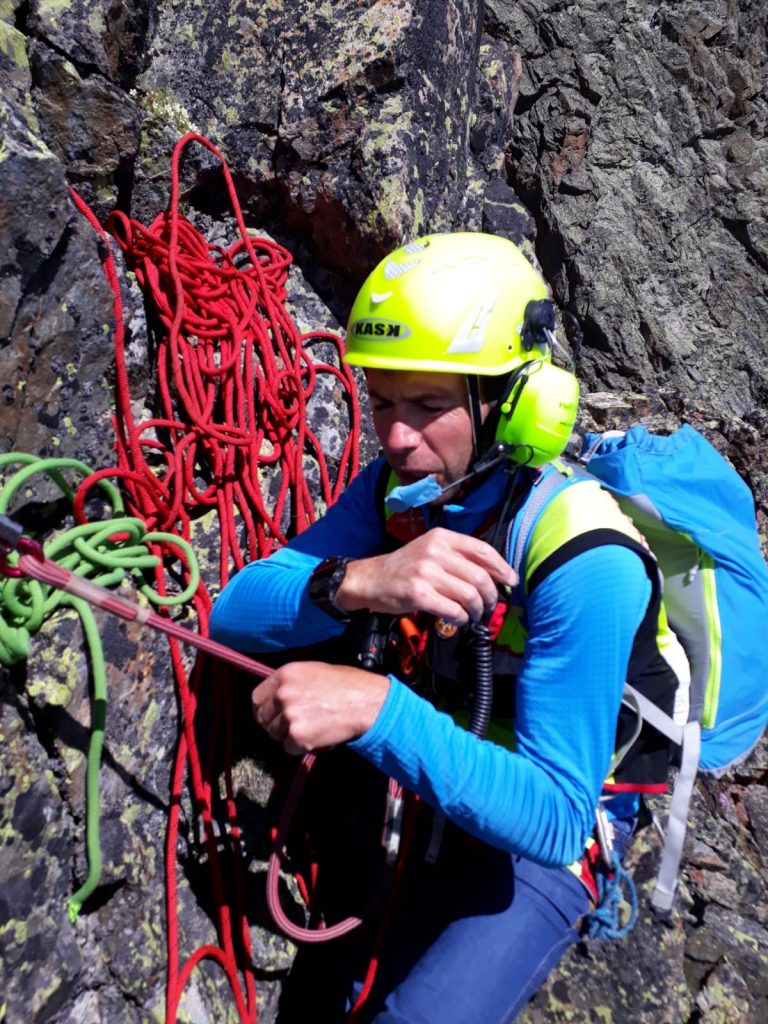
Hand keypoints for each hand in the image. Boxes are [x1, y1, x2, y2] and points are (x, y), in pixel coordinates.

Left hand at [252, 661, 389, 754]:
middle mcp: (283, 695)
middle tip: (292, 724)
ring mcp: (289, 717)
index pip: (256, 698)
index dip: (264, 708)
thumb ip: (291, 682)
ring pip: (275, 734)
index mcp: (285, 674)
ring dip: (288, 736)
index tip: (272, 713)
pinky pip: (289, 748)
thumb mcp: (313, 670)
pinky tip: (316, 736)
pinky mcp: (298, 737)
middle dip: (275, 723)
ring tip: (310, 728)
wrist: (366, 702)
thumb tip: (276, 696)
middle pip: (262, 718)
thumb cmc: (346, 684)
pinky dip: (300, 747)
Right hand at [335, 527, 515, 624]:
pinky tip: (458, 619)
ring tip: (473, 615)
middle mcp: (435, 551)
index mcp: (442, 537)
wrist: (372, 579)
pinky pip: (453, 610)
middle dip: (490, 596)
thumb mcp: (431, 550)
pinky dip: (461, 618)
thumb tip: (495, 575)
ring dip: (476, 610)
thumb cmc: (406, 567)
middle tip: (489, 606)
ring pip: (469, 595)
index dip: (502, 568)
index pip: (482, 550)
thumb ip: (459, 557)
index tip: (510, 582)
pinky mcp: (418, 594)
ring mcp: (426, 572)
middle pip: (479, 576)